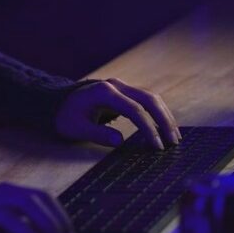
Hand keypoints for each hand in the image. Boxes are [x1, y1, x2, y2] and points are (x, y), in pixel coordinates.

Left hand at [53, 78, 180, 148]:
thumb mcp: (75, 128)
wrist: (58, 102)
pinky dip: (157, 113)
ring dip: (164, 116)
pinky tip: (165, 127)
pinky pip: (145, 100)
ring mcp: (121, 86)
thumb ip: (96, 134)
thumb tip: (120, 141)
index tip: (156, 146)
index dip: (148, 128)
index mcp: (104, 92)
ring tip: (174, 137)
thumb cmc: (65, 117)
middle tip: (174, 142)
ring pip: (151, 98)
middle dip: (164, 120)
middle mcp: (116, 85)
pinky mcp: (124, 92)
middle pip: (148, 99)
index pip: (134, 110)